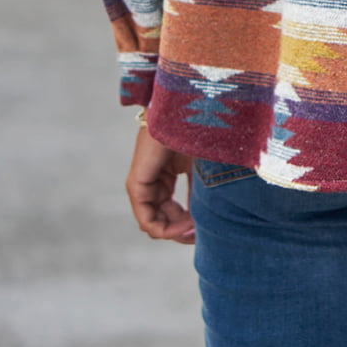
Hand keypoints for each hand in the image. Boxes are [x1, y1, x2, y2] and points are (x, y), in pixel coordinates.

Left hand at [126, 123, 194, 243]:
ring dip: (177, 232)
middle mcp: (152, 183)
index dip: (190, 225)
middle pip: (164, 221)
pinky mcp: (136, 185)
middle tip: (203, 234)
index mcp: (165, 176)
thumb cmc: (197, 133)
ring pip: (155, 224)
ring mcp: (142, 185)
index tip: (209, 228)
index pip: (172, 212)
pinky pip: (147, 220)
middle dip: (183, 231)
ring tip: (197, 230)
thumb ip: (197, 196)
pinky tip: (186, 226)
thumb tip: (202, 225)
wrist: (186, 112)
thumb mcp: (200, 171)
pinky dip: (166, 229)